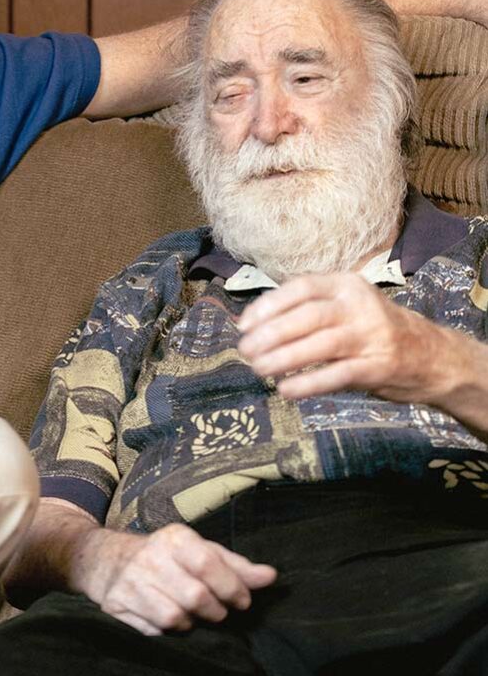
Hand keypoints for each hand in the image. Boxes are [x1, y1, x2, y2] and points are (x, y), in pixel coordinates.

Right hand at [82, 523, 276, 635]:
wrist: (105, 559)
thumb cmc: (164, 556)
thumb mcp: (199, 550)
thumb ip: (235, 566)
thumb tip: (271, 577)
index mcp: (174, 538)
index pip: (208, 564)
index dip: (232, 588)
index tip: (242, 600)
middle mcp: (150, 557)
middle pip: (195, 596)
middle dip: (214, 610)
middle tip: (217, 611)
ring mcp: (131, 582)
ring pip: (174, 617)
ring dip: (190, 622)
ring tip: (191, 614)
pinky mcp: (116, 605)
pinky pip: (153, 631)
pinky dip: (166, 631)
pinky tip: (166, 618)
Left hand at [237, 272, 454, 401]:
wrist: (432, 356)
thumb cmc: (372, 330)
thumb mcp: (346, 306)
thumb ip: (307, 310)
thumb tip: (253, 326)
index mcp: (346, 285)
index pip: (300, 288)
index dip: (268, 306)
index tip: (243, 325)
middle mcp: (359, 306)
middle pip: (307, 317)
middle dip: (270, 334)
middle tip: (245, 350)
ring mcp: (371, 336)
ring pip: (320, 345)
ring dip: (283, 358)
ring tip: (258, 369)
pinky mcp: (379, 367)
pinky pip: (337, 375)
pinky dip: (308, 383)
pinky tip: (285, 390)